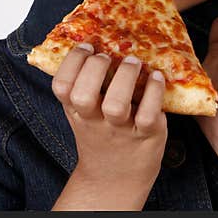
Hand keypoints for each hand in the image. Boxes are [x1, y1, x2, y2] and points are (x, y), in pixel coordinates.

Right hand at [51, 44, 167, 190]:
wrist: (116, 179)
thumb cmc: (102, 135)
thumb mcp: (84, 114)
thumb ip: (84, 85)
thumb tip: (93, 38)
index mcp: (77, 111)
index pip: (61, 86)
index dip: (72, 62)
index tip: (86, 46)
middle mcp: (94, 121)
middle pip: (83, 94)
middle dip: (94, 68)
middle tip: (107, 56)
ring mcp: (120, 129)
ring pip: (116, 104)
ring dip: (125, 77)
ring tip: (133, 62)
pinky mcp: (147, 135)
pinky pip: (149, 114)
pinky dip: (154, 92)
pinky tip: (156, 78)